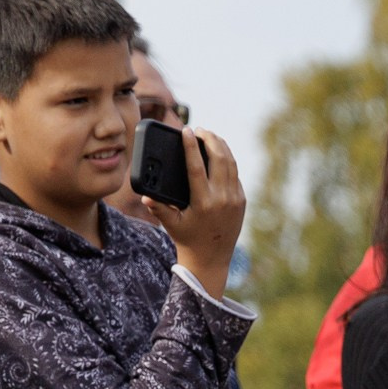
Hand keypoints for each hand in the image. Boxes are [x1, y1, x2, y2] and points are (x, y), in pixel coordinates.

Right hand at [141, 126, 247, 298]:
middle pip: (220, 159)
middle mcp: (222, 198)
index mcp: (203, 202)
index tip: (187, 130)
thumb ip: (158, 207)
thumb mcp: (171, 224)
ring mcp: (235, 199)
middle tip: (200, 130)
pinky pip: (235, 175)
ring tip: (209, 136)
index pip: (197, 167)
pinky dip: (227, 161)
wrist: (211, 258)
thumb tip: (145, 195)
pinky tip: (219, 154)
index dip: (191, 146)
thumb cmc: (187, 238)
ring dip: (221, 146)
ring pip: (231, 164)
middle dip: (210, 140)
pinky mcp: (241, 200)